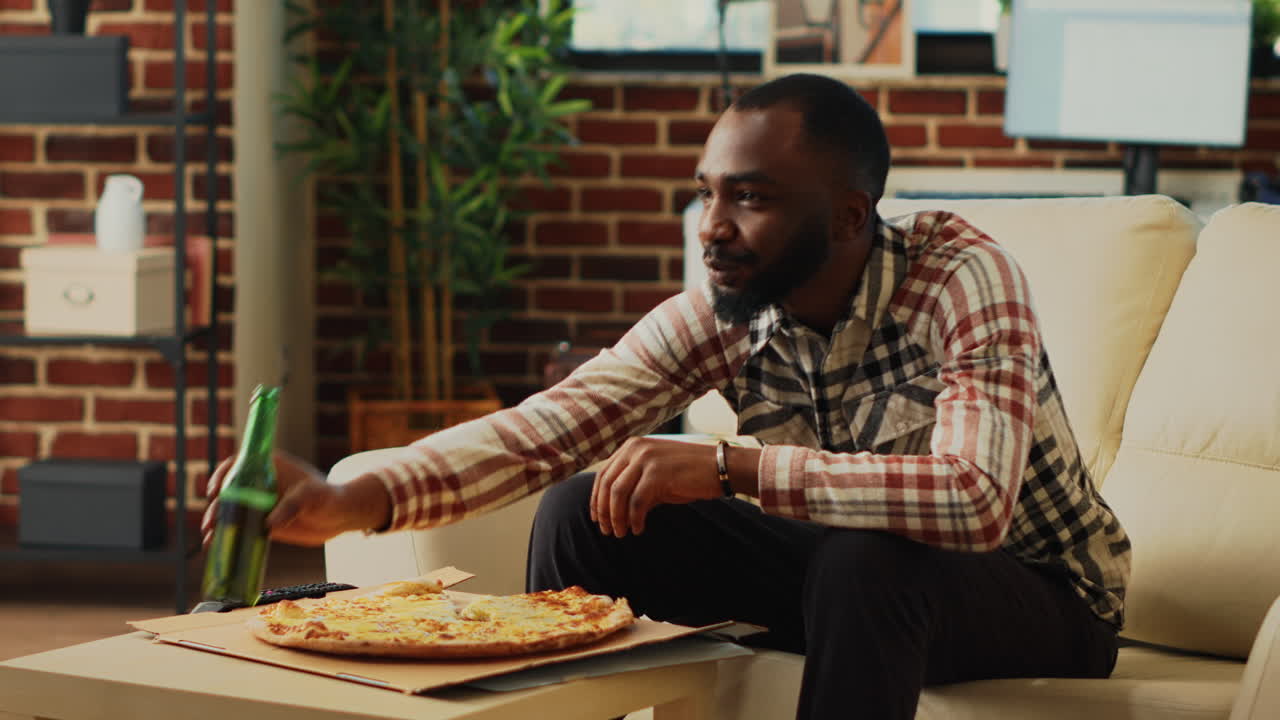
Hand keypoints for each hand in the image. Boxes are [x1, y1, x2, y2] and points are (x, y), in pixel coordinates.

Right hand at [201, 450, 389, 547]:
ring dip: (217, 523)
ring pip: (230, 511)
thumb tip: (269, 524)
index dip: (223, 475)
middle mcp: (260, 484)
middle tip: (212, 522)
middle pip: (228, 491)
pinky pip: (240, 529)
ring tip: (212, 538)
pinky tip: (217, 547)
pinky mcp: (261, 523)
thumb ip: (293, 506)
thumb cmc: (329, 498)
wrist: (340, 516)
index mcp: (270, 467)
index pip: (238, 464)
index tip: (216, 490)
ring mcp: (258, 504)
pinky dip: (227, 536)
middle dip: (217, 506)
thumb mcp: (313, 497)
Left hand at [589, 437, 723, 537]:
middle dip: (603, 511)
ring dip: (616, 518)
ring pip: (618, 493)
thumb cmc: (690, 474)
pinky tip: (639, 529)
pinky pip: (637, 502)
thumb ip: (635, 486)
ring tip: (621, 533)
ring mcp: (646, 459)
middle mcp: (636, 449)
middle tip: (606, 531)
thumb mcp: (657, 475)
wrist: (721, 468)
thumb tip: (613, 510)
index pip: (604, 474)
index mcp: (632, 447)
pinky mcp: (658, 473)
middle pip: (607, 484)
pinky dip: (634, 519)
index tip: (596, 518)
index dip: (597, 499)